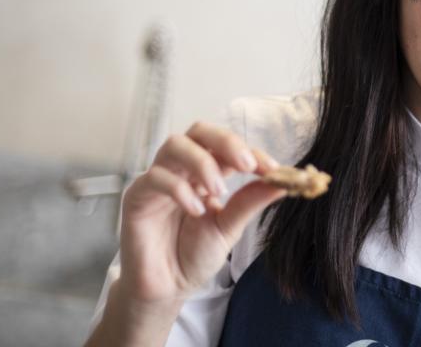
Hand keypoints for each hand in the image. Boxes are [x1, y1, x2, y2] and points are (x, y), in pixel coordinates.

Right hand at [117, 121, 284, 305]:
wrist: (167, 287)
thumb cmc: (194, 255)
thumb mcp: (229, 228)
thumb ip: (250, 203)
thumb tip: (283, 182)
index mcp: (207, 172)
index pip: (228, 148)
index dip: (252, 152)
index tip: (273, 168)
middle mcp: (182, 169)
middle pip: (199, 131)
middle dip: (226, 142)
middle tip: (247, 165)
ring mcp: (158, 179)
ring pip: (175, 145)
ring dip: (202, 162)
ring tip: (218, 190)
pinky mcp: (137, 195)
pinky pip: (155, 177)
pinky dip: (179, 189)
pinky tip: (196, 210)